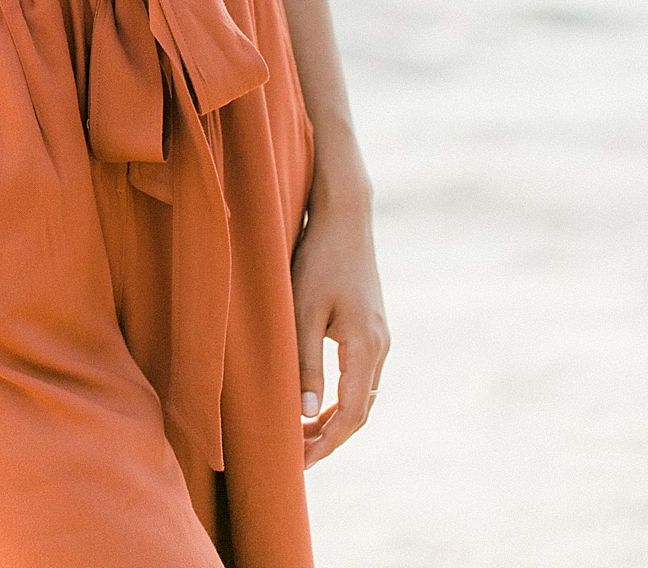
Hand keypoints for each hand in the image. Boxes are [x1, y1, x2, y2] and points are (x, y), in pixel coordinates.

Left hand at [291, 196, 390, 467]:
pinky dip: (343, 396)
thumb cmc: (318, 260)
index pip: (350, 415)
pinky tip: (319, 398)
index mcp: (365, 348)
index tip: (300, 462)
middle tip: (298, 455)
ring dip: (336, 418)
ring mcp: (381, 336)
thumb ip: (305, 362)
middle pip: (360, 411)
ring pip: (363, 395)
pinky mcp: (373, 325)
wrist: (346, 217)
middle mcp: (380, 347)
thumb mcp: (303, 310)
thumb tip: (305, 413)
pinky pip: (362, 375)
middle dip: (330, 437)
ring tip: (304, 434)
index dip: (326, 443)